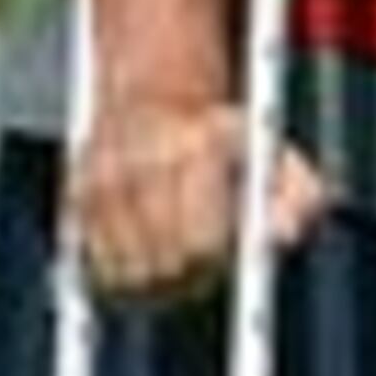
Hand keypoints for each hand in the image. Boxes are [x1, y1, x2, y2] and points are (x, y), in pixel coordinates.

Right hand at [69, 87, 326, 308]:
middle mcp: (146, 163)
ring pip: (129, 276)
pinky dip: (119, 272)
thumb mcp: (276, 155)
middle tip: (197, 262)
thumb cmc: (227, 140)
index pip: (204, 245)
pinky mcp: (76, 196)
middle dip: (187, 278)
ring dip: (152, 279)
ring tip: (171, 254)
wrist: (154, 96)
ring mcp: (105, 181)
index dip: (215, 261)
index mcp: (199, 149)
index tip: (220, 254)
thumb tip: (284, 239)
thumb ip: (299, 198)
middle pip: (166, 267)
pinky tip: (141, 250)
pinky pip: (99, 267)